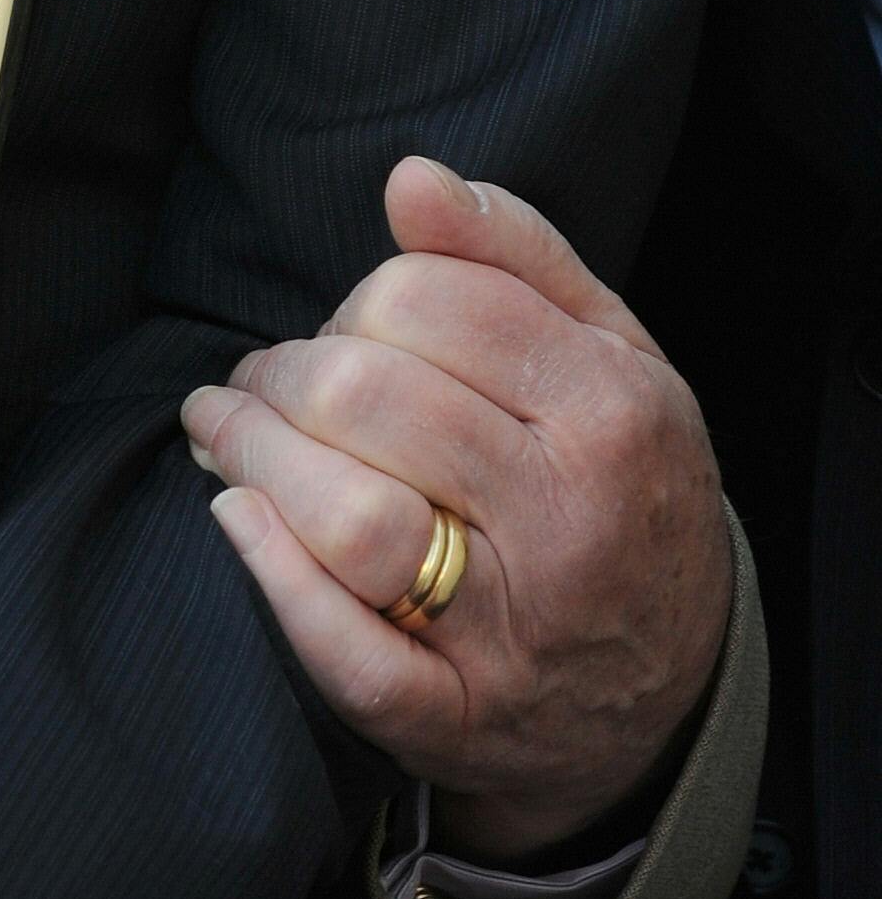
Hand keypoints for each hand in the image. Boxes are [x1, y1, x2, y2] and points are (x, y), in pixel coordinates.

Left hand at [182, 156, 729, 859]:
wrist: (675, 684)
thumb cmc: (619, 485)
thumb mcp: (610, 353)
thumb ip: (513, 254)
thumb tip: (411, 178)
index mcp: (608, 412)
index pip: (425, 304)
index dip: (354, 300)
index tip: (338, 325)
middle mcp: (568, 522)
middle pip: (366, 399)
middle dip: (282, 373)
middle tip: (258, 381)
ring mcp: (511, 633)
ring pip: (348, 520)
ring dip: (252, 456)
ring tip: (223, 429)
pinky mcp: (454, 720)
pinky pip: (344, 653)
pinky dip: (272, 577)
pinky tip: (235, 515)